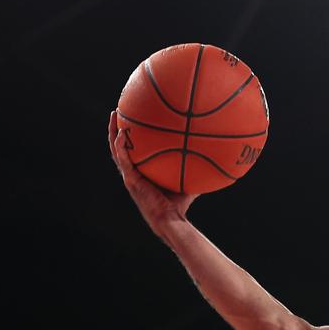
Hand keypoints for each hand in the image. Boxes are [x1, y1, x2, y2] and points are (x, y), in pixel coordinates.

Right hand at [109, 111, 197, 229]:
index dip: (130, 136)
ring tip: (115, 114)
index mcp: (142, 171)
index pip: (133, 150)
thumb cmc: (180, 204)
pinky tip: (122, 133)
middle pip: (120, 145)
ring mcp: (130, 175)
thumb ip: (196, 168)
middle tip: (119, 110)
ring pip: (116, 150)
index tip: (133, 118)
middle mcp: (133, 171)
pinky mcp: (131, 180)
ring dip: (113, 131)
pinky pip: (123, 160)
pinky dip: (121, 146)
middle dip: (118, 127)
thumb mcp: (189, 180)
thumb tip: (215, 155)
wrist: (170, 218)